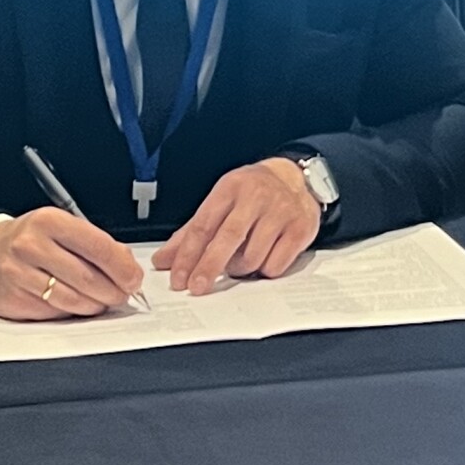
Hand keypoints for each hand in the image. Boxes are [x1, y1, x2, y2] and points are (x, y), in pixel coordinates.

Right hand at [0, 209, 144, 320]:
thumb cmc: (29, 239)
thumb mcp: (60, 227)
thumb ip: (93, 243)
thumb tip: (126, 265)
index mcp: (49, 221)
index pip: (97, 246)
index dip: (122, 267)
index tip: (133, 278)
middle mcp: (32, 245)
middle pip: (87, 277)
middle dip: (113, 290)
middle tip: (123, 294)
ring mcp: (20, 274)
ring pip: (72, 299)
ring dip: (96, 305)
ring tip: (102, 301)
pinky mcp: (14, 299)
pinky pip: (54, 313)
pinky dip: (72, 313)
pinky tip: (78, 306)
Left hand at [155, 157, 322, 293]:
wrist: (294, 178)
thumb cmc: (251, 193)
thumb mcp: (220, 202)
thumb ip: (191, 232)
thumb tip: (164, 260)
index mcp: (230, 188)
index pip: (204, 225)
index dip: (188, 255)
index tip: (178, 278)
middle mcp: (256, 197)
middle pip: (228, 238)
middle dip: (209, 267)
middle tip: (196, 287)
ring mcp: (281, 212)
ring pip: (252, 257)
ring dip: (240, 269)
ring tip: (239, 261)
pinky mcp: (300, 228)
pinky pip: (276, 264)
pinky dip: (265, 269)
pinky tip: (264, 257)